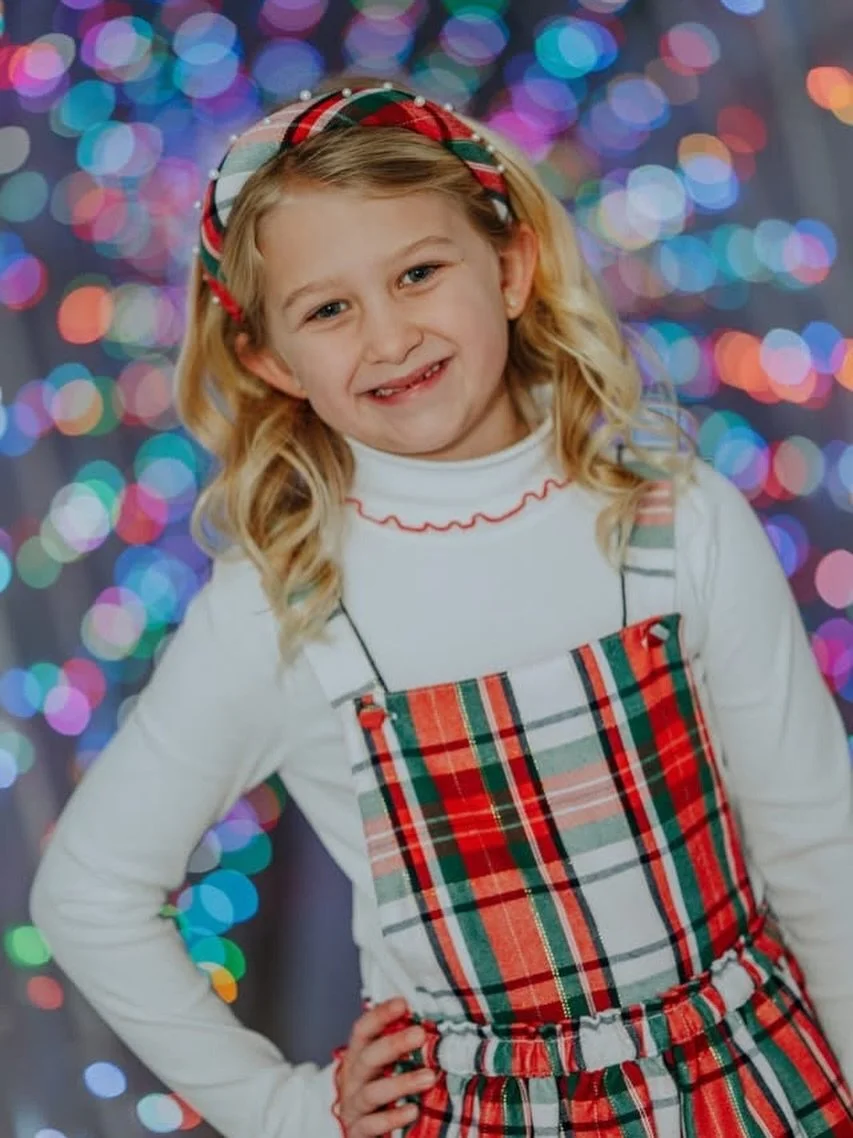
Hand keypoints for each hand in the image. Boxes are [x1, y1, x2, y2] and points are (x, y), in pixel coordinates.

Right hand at [333, 997, 437, 1136]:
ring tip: (429, 1077)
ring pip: (372, 1092)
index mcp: (357, 1056)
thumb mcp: (382, 1065)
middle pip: (368, 1057)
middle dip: (394, 1044)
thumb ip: (399, 1047)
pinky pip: (372, 1125)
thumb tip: (430, 1022)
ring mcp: (353, 1105)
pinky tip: (414, 1110)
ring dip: (401, 1083)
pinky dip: (392, 1117)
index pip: (362, 1030)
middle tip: (420, 1035)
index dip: (380, 1015)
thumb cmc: (376, 1088)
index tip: (403, 1002)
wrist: (358, 1128)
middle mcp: (352, 1078)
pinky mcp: (357, 1131)